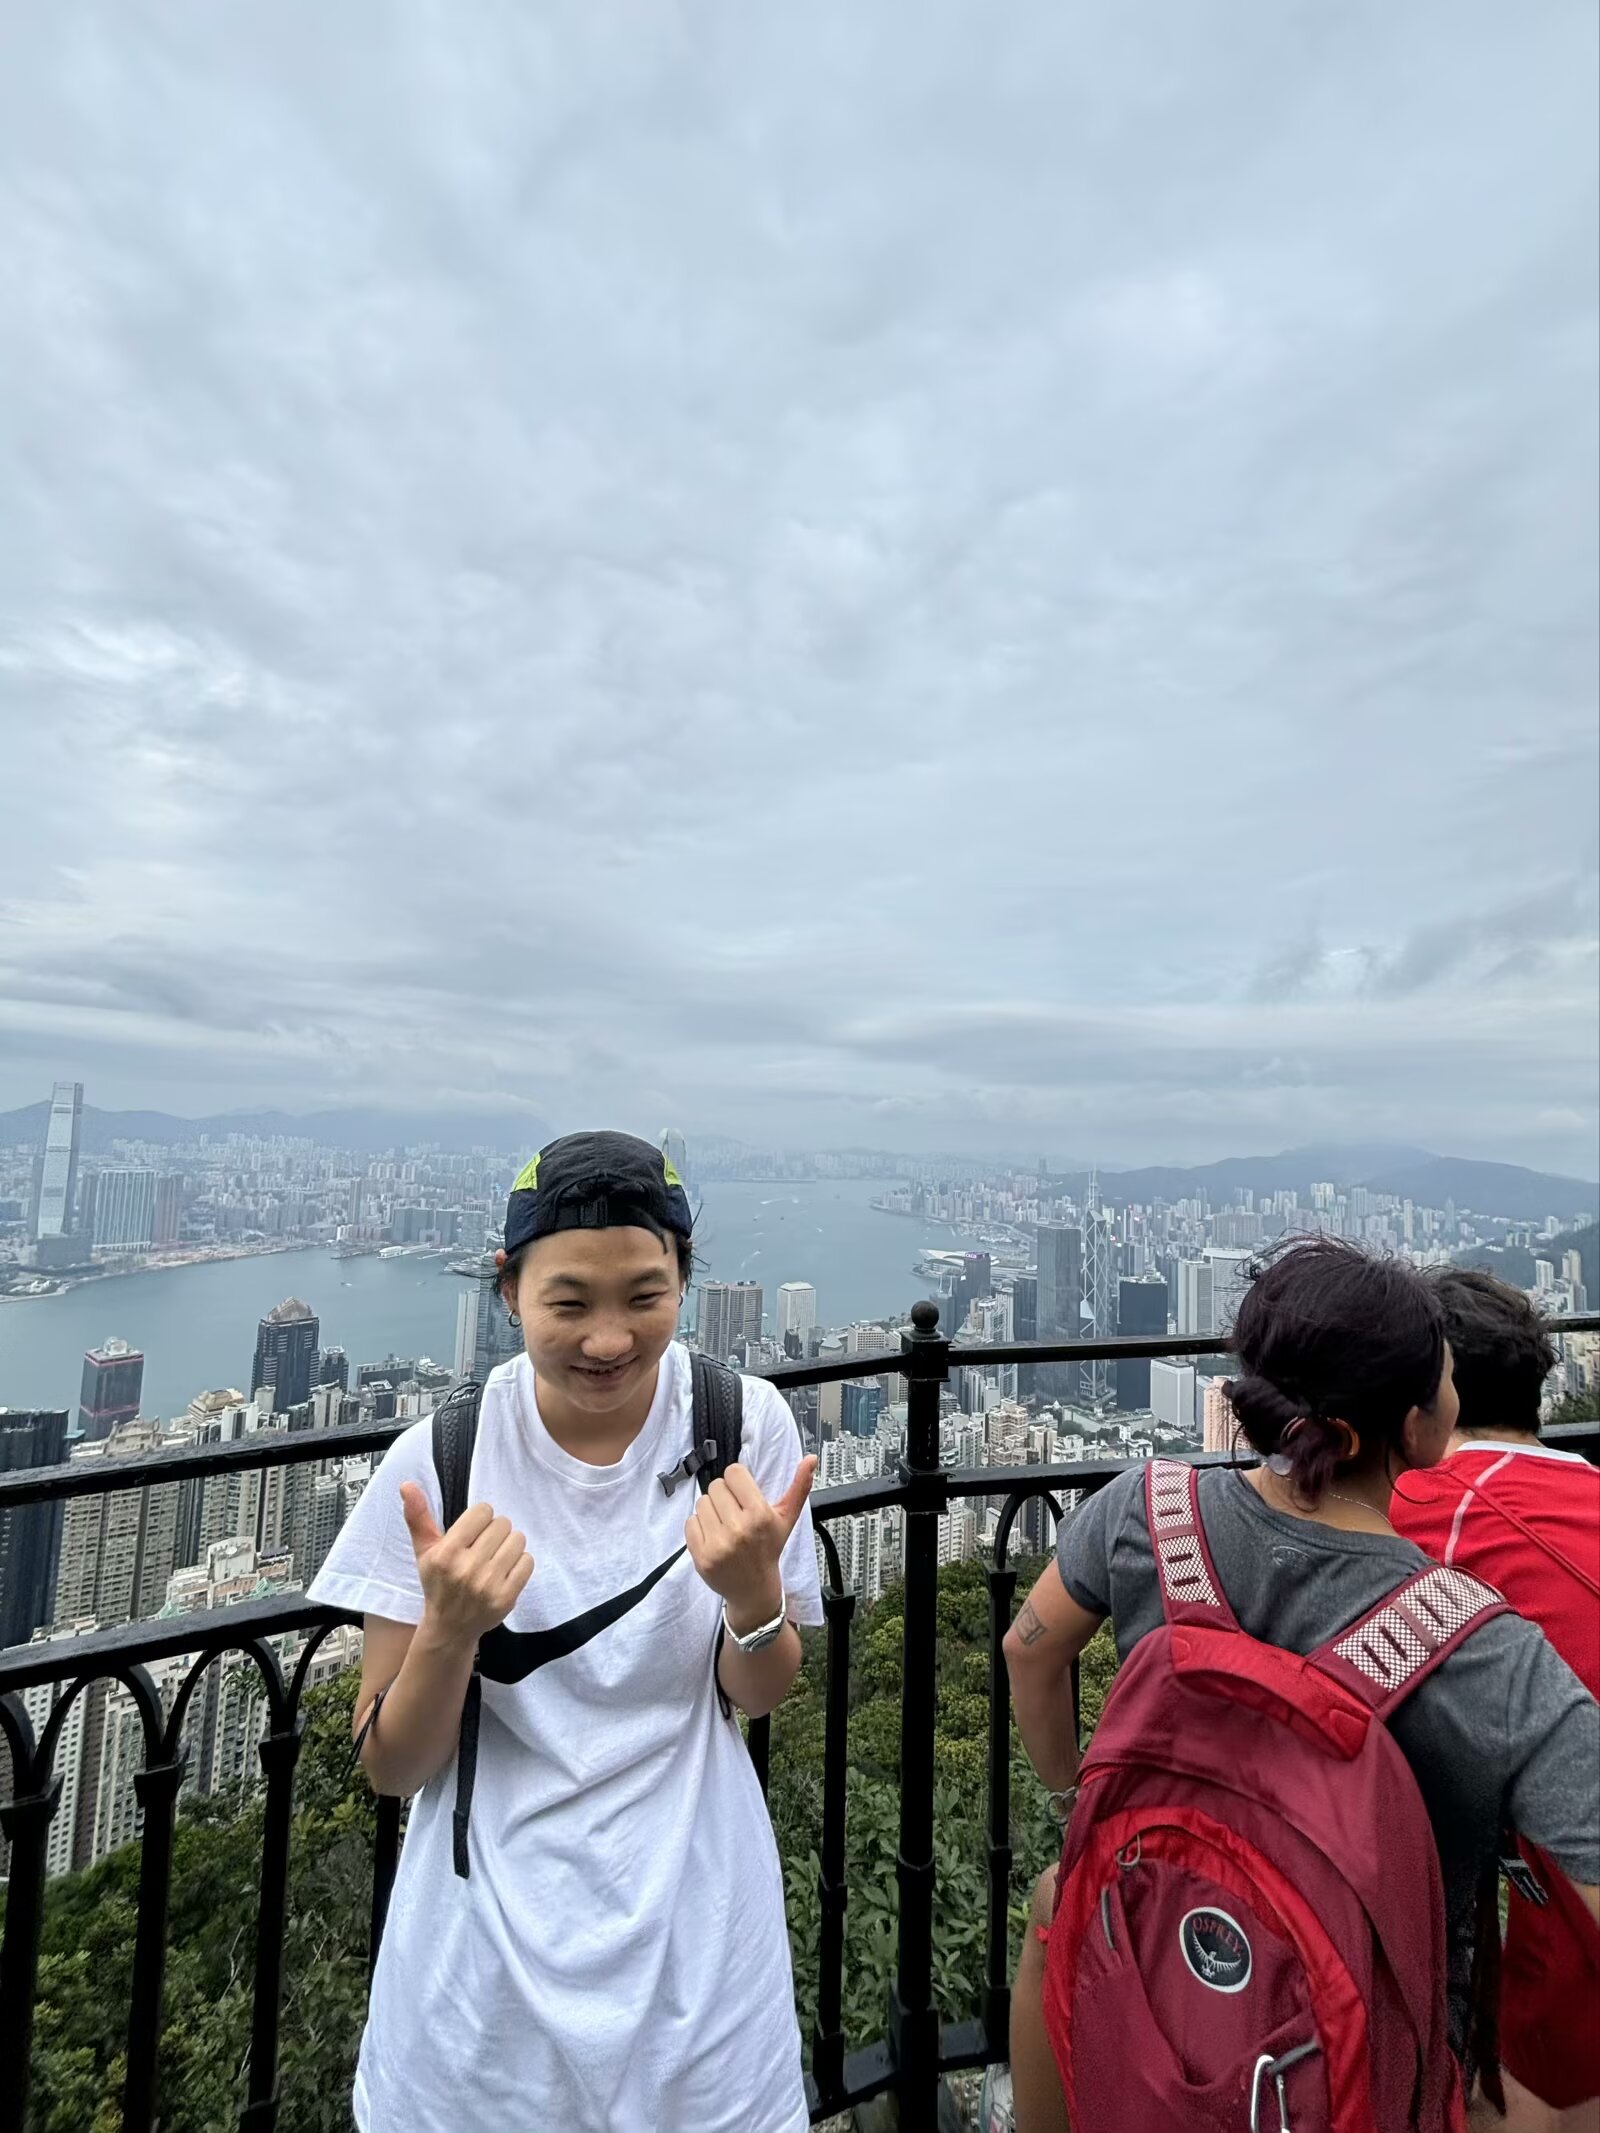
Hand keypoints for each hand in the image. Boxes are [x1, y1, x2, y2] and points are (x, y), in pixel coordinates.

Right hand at [399, 1484, 534, 1645]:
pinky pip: (528, 1561)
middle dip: (495, 1532)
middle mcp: (466, 1569)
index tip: (473, 1532)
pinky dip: (520, 1563)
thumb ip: (418, 1516)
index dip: (480, 1519)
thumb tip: (407, 1485)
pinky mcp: (506, 1598)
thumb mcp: (424, 1551)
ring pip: (517, 1540)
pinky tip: (505, 1571)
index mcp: (446, 1553)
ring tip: (495, 1557)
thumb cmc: (438, 1582)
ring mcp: (488, 1585)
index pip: (483, 1511)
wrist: (450, 1628)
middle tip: (484, 1547)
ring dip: (509, 1545)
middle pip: (502, 1524)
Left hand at [683, 1458, 817, 1630]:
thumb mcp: (787, 1518)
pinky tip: (713, 1537)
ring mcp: (718, 1544)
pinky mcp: (701, 1556)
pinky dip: (699, 1527)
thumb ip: (799, 1486)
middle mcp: (739, 1529)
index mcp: (760, 1515)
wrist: (754, 1589)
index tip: (743, 1495)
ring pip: (702, 1502)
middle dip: (725, 1497)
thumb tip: (810, 1458)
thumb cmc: (769, 1549)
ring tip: (724, 1526)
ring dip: (711, 1511)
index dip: (738, 1482)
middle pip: (716, 1485)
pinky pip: (690, 1522)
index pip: (734, 1472)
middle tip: (734, 1513)